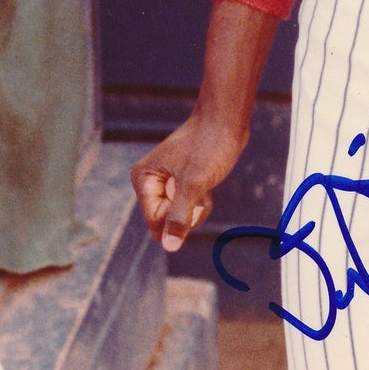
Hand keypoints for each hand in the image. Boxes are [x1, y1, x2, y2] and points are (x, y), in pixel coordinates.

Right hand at [131, 114, 247, 252]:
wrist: (225, 123)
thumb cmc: (208, 147)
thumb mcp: (194, 184)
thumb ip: (179, 216)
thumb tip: (169, 247)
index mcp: (143, 179)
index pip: (154, 221)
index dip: (176, 217)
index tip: (190, 196)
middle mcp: (150, 182)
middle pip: (166, 221)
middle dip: (188, 212)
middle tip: (198, 187)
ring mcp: (166, 183)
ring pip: (180, 217)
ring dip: (197, 207)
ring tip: (203, 182)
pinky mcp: (181, 184)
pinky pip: (189, 208)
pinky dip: (201, 200)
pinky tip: (206, 182)